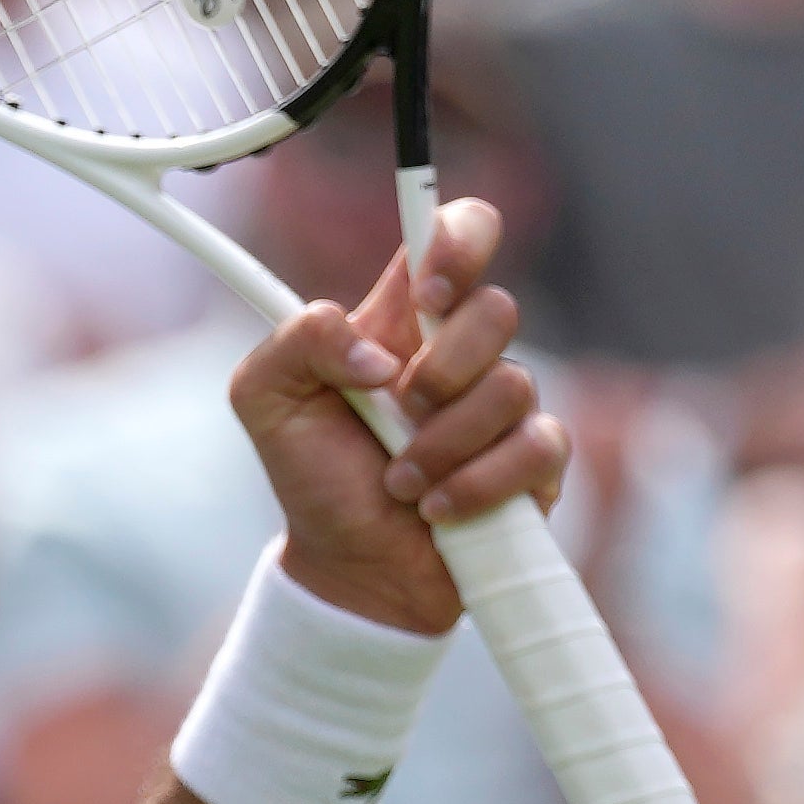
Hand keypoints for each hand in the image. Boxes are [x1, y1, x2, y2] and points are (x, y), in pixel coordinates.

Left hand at [232, 193, 547, 639]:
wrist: (349, 568)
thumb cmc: (314, 475)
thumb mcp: (266, 400)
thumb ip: (297, 342)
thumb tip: (377, 352)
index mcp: (402, 320)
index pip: (457, 235)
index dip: (459, 240)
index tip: (427, 292)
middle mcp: (463, 352)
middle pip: (497, 309)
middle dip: (441, 369)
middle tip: (397, 412)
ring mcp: (506, 406)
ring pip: (513, 387)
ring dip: (442, 445)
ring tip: (400, 481)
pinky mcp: (537, 462)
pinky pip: (537, 449)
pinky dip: (475, 485)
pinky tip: (435, 508)